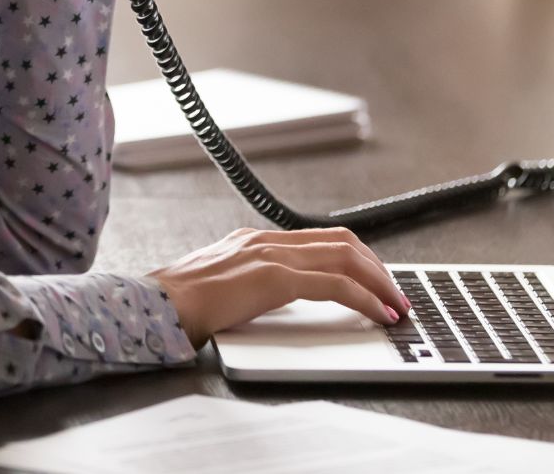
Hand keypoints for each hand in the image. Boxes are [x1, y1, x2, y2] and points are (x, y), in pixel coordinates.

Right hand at [146, 226, 412, 346]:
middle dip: (378, 268)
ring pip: (345, 257)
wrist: (156, 306)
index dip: (358, 259)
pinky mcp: (273, 278)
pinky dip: (364, 298)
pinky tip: (378, 314)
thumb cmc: (179, 304)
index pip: (321, 240)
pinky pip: (334, 285)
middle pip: (342, 242)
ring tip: (397, 305)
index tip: (376, 280)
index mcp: (255, 240)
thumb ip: (253, 284)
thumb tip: (280, 299)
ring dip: (379, 282)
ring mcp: (270, 255)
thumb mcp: (224, 286)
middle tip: (397, 293)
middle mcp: (266, 240)